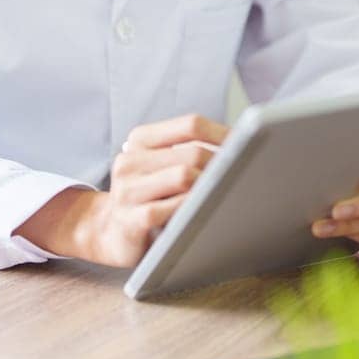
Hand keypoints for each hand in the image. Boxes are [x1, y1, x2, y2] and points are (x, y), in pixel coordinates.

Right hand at [16, 113, 229, 266]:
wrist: (109, 233)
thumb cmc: (148, 197)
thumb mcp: (161, 165)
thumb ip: (189, 149)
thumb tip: (241, 141)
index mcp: (140, 139)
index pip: (190, 124)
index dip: (224, 133)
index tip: (248, 145)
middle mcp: (130, 160)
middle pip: (192, 152)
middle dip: (223, 165)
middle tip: (243, 176)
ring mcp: (127, 191)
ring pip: (184, 176)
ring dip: (210, 186)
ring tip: (226, 193)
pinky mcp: (130, 220)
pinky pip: (172, 208)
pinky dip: (193, 208)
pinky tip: (203, 212)